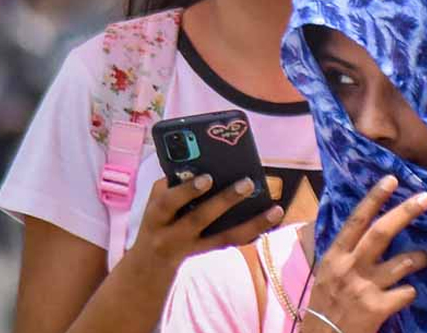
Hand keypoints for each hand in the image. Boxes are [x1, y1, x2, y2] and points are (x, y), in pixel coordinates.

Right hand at [126, 174, 283, 274]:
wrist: (151, 261)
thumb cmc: (159, 217)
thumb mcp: (156, 200)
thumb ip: (173, 184)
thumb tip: (200, 165)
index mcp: (157, 216)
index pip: (168, 203)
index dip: (187, 191)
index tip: (208, 178)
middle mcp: (173, 234)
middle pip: (199, 219)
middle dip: (224, 201)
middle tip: (247, 183)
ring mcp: (192, 246)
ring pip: (224, 237)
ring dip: (252, 223)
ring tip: (274, 209)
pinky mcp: (207, 251)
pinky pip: (232, 243)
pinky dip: (252, 233)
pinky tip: (271, 222)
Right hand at [302, 176, 426, 332]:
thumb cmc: (325, 306)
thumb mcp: (326, 274)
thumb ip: (345, 253)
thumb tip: (367, 228)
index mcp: (334, 256)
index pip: (356, 221)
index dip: (374, 198)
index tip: (392, 179)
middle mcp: (349, 267)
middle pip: (382, 232)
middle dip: (406, 212)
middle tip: (426, 198)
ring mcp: (364, 288)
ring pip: (403, 262)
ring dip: (420, 256)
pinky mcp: (377, 308)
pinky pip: (406, 292)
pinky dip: (410, 291)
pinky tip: (407, 294)